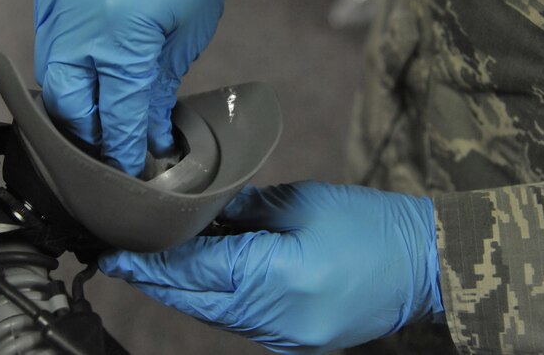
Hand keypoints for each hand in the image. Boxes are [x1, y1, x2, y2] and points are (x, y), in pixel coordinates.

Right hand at [34, 0, 252, 175]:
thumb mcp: (189, 31)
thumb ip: (159, 87)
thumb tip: (149, 130)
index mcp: (123, 34)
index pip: (117, 113)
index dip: (124, 148)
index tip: (130, 169)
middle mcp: (79, 18)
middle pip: (67, 103)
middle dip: (87, 135)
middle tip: (109, 151)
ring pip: (50, 73)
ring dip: (73, 101)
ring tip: (100, 114)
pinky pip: (48, 38)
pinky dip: (67, 62)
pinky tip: (88, 71)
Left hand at [99, 182, 442, 352]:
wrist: (425, 265)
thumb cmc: (370, 224)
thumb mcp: (302, 202)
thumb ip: (245, 209)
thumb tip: (204, 209)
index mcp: (275, 277)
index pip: (196, 269)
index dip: (153, 261)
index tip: (117, 252)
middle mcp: (274, 318)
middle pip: (197, 300)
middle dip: (156, 281)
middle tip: (119, 261)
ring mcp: (286, 337)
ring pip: (214, 315)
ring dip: (183, 292)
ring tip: (151, 268)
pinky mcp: (296, 340)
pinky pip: (240, 322)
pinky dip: (214, 301)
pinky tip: (199, 282)